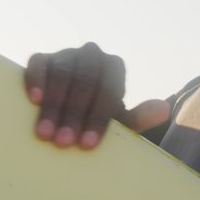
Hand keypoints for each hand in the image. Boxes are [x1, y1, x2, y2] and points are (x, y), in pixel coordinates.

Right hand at [24, 42, 169, 149]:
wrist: (69, 110)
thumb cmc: (96, 118)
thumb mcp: (119, 122)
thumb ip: (139, 118)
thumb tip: (164, 110)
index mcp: (114, 68)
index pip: (109, 88)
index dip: (98, 118)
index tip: (87, 145)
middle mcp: (92, 55)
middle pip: (85, 80)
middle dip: (74, 114)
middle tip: (64, 143)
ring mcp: (66, 54)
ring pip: (62, 72)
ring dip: (54, 105)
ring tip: (45, 134)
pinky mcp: (43, 58)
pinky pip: (39, 63)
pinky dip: (36, 79)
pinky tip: (34, 100)